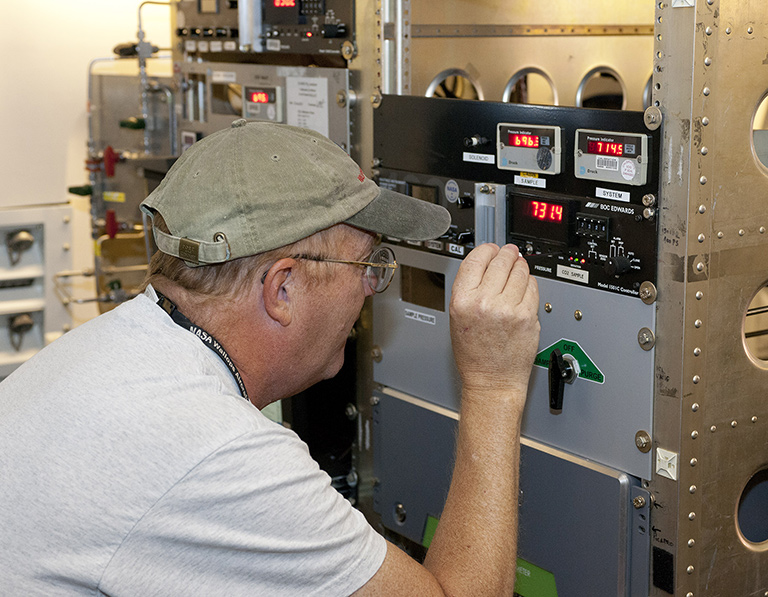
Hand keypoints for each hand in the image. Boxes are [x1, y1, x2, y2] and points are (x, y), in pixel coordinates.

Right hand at [449, 243, 539, 402]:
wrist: (492, 380)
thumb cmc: (474, 354)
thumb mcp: (458, 317)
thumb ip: (470, 289)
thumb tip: (487, 264)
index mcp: (462, 300)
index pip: (476, 259)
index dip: (487, 249)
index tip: (492, 249)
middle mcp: (484, 302)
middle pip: (501, 261)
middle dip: (507, 254)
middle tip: (510, 254)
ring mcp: (508, 309)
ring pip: (520, 271)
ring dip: (520, 267)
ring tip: (518, 270)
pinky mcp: (528, 316)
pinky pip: (533, 287)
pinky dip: (530, 284)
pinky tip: (524, 289)